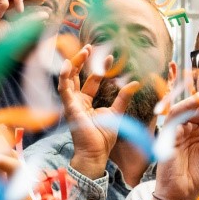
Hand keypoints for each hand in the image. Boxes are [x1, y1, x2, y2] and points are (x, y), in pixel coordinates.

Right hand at [59, 46, 141, 177]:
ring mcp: (71, 103)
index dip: (100, 68)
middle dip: (82, 60)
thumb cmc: (103, 138)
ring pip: (68, 78)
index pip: (92, 80)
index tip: (110, 57)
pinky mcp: (69, 107)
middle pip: (77, 76)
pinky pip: (63, 89)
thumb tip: (135, 83)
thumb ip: (123, 97)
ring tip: (84, 50)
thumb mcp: (117, 112)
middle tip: (90, 47)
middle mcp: (77, 101)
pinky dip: (64, 76)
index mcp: (87, 103)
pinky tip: (66, 64)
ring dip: (74, 63)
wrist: (96, 152)